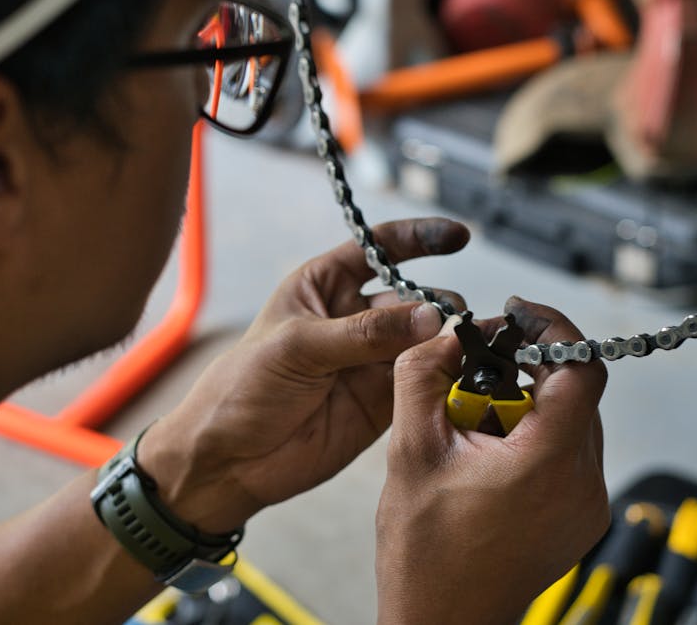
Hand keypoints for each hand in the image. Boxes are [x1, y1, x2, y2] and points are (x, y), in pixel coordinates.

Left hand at [138, 218, 469, 532]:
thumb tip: (428, 316)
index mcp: (323, 286)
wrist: (229, 459)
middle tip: (451, 318)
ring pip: (423, 340)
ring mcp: (369, 360)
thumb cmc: (243, 388)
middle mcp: (352, 319)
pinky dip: (443, 376)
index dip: (419, 239)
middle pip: (411, 297)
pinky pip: (422, 381)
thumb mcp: (298, 348)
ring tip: (467, 343)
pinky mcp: (382, 401)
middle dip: (436, 301)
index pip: (379, 249)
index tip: (458, 237)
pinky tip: (458, 373)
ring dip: (447, 339)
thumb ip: (365, 333)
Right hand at [376, 297, 609, 624]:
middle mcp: (582, 484)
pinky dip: (535, 436)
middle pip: (575, 391)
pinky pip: (570, 454)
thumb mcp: (411, 452)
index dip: (552, 328)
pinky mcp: (582, 518)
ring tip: (475, 416)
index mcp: (547, 463)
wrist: (444, 622)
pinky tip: (490, 450)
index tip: (516, 315)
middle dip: (526, 367)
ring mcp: (588, 505)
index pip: (581, 367)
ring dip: (528, 402)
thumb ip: (423, 378)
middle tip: (477, 364)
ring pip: (573, 421)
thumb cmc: (426, 555)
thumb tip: (442, 336)